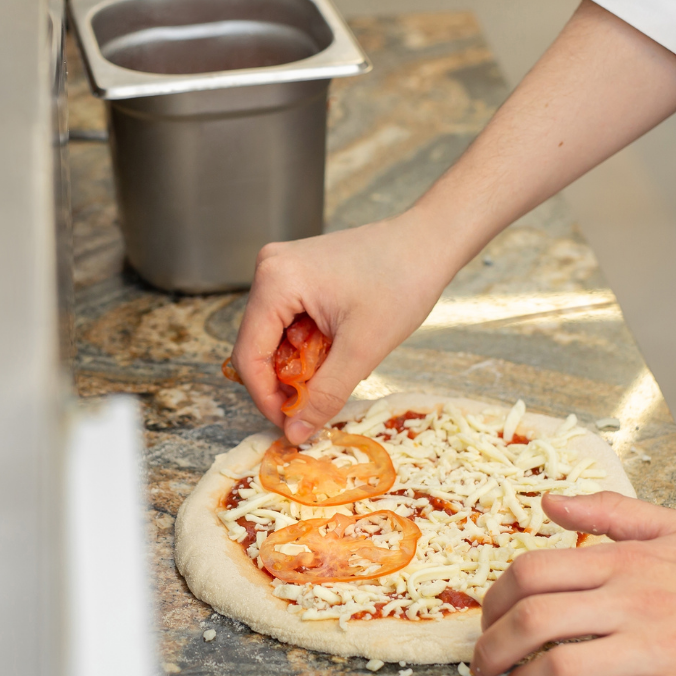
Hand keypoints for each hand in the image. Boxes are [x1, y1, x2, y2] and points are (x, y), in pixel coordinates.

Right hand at [229, 213, 452, 442]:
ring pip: (272, 337)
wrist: (428, 243)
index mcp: (276, 280)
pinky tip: (333, 353)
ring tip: (330, 379)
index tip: (292, 425)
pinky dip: (304, 347)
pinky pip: (287, 322)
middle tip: (312, 409)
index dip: (266, 398)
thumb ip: (325, 395)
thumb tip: (296, 433)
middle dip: (282, 384)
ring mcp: (282, 269)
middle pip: (256, 346)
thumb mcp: (362, 349)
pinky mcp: (297, 274)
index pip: (248, 355)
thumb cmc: (402, 283)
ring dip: (296, 367)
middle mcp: (269, 269)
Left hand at [470, 492, 675, 675]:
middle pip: (532, 621)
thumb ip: (609, 512)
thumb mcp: (675, 528)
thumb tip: (548, 502)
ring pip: (560, 669)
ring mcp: (656, 652)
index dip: (493, 600)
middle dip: (490, 648)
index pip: (530, 572)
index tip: (488, 620)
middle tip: (482, 667)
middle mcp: (632, 603)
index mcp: (625, 562)